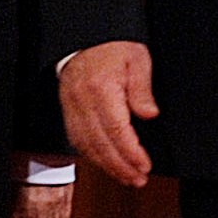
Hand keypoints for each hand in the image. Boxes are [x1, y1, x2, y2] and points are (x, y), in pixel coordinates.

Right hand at [59, 41, 158, 187]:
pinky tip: (107, 164)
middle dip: (120, 166)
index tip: (144, 165)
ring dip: (107, 166)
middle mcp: (82, 102)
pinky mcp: (68, 112)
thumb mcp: (138, 59)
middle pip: (100, 144)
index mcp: (100, 88)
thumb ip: (142, 88)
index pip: (116, 129)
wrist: (86, 38)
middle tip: (138, 179)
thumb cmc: (113, 46)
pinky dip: (92, 156)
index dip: (130, 152)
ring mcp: (71, 108)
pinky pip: (77, 140)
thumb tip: (149, 114)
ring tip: (127, 177)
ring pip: (86, 146)